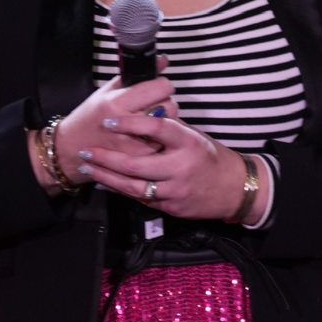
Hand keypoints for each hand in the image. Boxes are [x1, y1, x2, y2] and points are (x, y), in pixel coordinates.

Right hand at [46, 60, 176, 188]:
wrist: (70, 149)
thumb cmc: (88, 117)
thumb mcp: (106, 91)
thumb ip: (135, 76)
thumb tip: (162, 60)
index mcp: (116, 102)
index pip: (160, 87)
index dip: (162, 84)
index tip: (157, 87)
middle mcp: (125, 123)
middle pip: (168, 106)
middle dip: (165, 103)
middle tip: (154, 105)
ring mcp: (132, 145)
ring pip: (169, 127)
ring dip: (164, 122)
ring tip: (149, 121)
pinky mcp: (137, 161)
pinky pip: (161, 144)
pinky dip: (158, 139)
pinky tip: (146, 137)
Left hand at [77, 113, 268, 223]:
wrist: (234, 189)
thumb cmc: (210, 156)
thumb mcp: (193, 136)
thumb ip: (168, 128)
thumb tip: (140, 114)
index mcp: (188, 142)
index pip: (156, 128)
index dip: (130, 123)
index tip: (109, 120)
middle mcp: (181, 167)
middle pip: (136, 165)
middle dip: (106, 158)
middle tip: (86, 151)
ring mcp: (175, 191)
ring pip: (134, 187)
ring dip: (107, 178)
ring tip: (88, 168)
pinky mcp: (171, 208)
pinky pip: (142, 199)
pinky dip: (122, 190)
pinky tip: (106, 183)